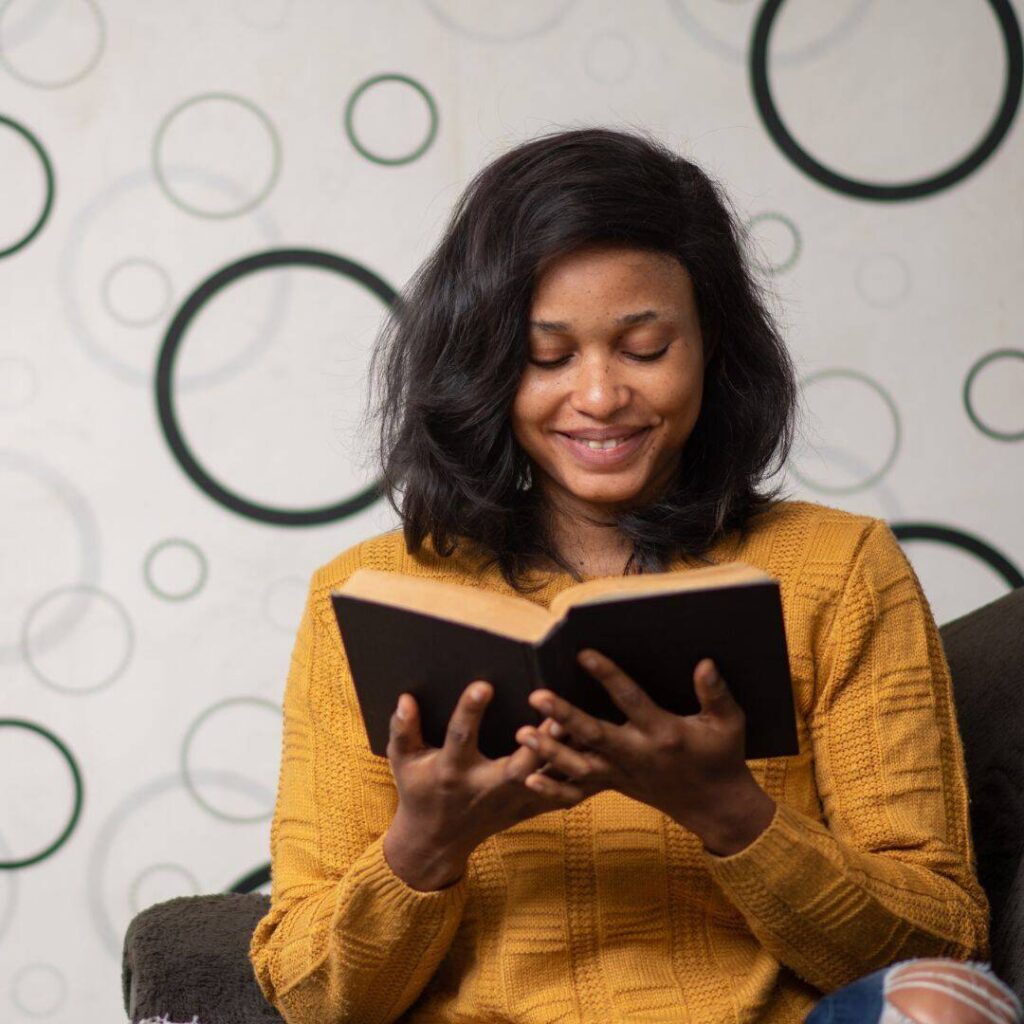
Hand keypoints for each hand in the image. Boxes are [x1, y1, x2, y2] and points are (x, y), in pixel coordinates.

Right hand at [382, 680, 601, 890]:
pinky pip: (559, 792)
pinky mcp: (529, 807)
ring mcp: (511, 801)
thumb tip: (405, 698)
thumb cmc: (418, 791)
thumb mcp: (403, 762)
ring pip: (546, 778)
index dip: (470, 711)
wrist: (437, 840)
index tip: (483, 684)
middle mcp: (485, 787)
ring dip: (565, 754)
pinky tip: (595, 750)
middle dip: (536, 740)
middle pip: (517, 766)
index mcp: (453, 771)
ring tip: (581, 720)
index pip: (460, 736)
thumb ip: (402, 730)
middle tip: (553, 706)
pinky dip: (577, 774)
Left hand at [515, 650, 775, 855]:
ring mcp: (623, 774)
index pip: (630, 700)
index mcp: (663, 733)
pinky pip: (579, 792)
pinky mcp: (614, 786)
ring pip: (580, 766)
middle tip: (537, 696)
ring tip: (521, 734)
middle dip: (564, 716)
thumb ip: (716, 693)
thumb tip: (704, 663)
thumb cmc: (722, 756)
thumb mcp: (729, 723)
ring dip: (549, 752)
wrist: (715, 805)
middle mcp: (638, 754)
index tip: (583, 654)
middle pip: (595, 735)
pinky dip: (554, 789)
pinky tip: (528, 779)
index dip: (607, 676)